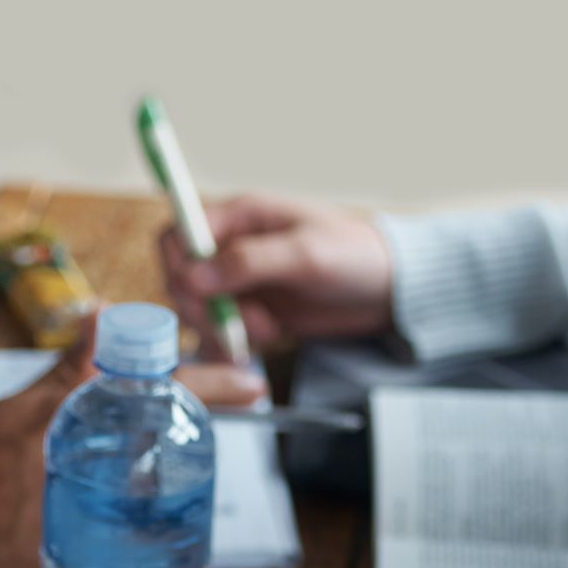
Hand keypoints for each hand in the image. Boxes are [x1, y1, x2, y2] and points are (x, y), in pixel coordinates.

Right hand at [159, 193, 395, 349]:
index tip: (199, 294)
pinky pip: (219, 331)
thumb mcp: (306, 254)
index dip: (178, 264)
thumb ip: (250, 262)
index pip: (179, 234)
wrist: (388, 290)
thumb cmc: (356, 255)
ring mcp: (239, 282)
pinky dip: (228, 346)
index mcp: (240, 217)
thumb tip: (195, 275)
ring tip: (264, 333)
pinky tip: (253, 350)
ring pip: (198, 309)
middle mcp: (232, 247)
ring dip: (219, 329)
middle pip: (181, 278)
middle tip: (241, 325)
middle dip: (203, 307)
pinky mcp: (250, 312)